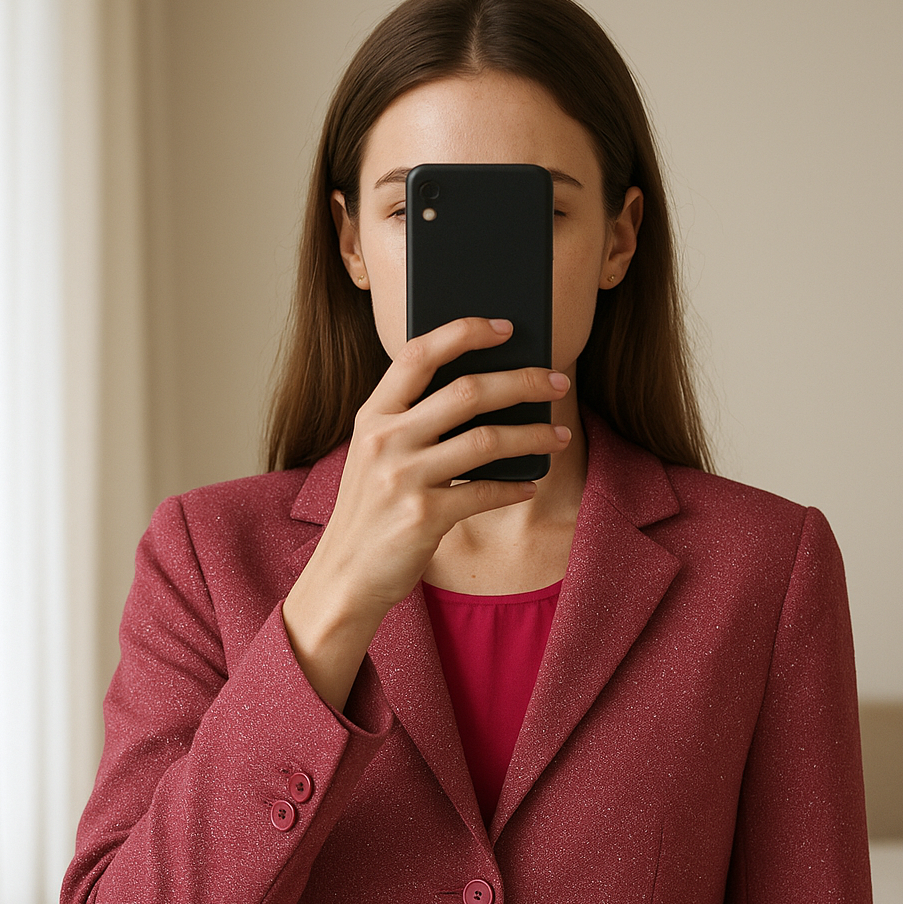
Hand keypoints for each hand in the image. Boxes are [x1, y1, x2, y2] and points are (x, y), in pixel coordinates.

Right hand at [282, 316, 570, 709]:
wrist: (343, 577)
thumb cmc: (371, 512)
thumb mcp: (376, 456)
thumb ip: (413, 422)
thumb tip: (488, 393)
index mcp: (372, 415)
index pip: (419, 353)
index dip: (465, 331)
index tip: (507, 326)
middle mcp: (385, 439)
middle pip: (467, 391)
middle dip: (521, 381)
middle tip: (556, 382)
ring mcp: (403, 478)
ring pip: (486, 440)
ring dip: (532, 436)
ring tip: (559, 437)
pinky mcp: (423, 517)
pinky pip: (485, 493)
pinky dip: (514, 488)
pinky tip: (530, 485)